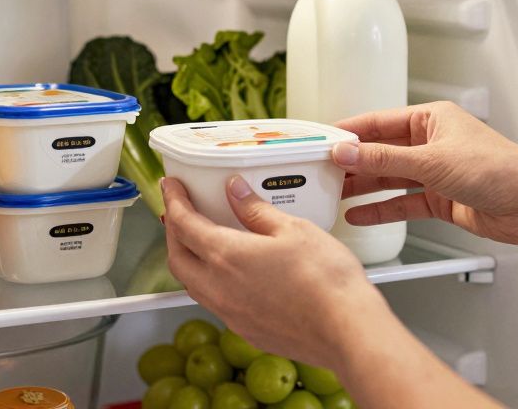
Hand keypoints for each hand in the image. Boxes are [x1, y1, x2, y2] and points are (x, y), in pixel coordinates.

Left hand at [161, 175, 393, 370]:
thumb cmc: (325, 279)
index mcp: (225, 256)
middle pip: (177, 257)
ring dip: (189, 259)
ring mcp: (230, 314)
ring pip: (192, 284)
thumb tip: (235, 190)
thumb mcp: (292, 229)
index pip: (183, 224)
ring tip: (202, 241)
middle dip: (173, 232)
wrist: (346, 330)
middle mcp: (218, 288)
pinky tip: (230, 274)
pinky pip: (214, 303)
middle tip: (181, 212)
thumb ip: (256, 211)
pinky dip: (210, 283)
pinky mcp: (245, 331)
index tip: (171, 186)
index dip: (174, 201)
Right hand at [333, 101, 517, 245]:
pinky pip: (402, 203)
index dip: (349, 131)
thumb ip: (384, 159)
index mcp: (432, 119)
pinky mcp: (441, 200)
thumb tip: (347, 151)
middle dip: (352, 162)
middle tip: (320, 171)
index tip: (321, 139)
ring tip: (332, 194)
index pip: (379, 122)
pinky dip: (381, 210)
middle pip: (381, 151)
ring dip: (362, 187)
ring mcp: (436, 173)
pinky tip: (359, 214)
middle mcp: (432, 143)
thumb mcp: (432, 161)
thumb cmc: (499, 169)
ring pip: (389, 178)